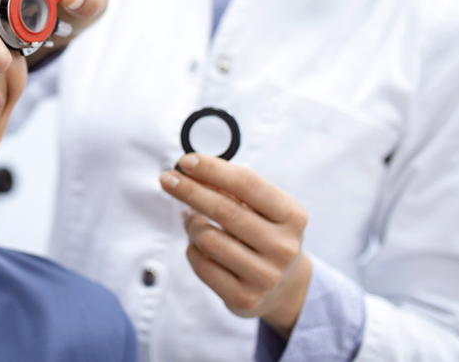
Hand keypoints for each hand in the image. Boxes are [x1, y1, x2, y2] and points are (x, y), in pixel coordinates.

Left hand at [159, 154, 311, 336]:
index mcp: (292, 216)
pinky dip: (192, 249)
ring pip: (208, 239)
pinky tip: (196, 244)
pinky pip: (202, 265)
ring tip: (188, 217)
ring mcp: (265, 275)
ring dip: (190, 223)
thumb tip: (191, 170)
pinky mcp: (245, 297)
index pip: (247, 184)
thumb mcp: (262, 209)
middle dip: (189, 190)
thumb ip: (231, 189)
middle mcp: (283, 246)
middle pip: (224, 210)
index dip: (213, 169)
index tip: (186, 161)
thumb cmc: (266, 235)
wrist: (286, 287)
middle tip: (167, 179)